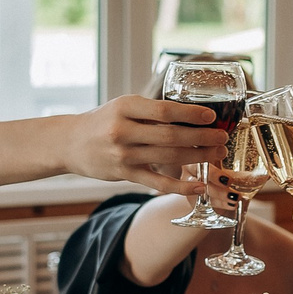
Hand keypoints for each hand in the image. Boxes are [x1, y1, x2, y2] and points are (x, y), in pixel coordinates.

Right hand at [61, 95, 228, 191]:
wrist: (70, 142)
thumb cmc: (103, 121)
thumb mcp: (123, 106)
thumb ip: (151, 110)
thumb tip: (192, 114)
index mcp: (125, 106)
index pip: (164, 110)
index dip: (191, 114)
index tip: (211, 116)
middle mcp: (123, 130)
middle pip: (170, 136)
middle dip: (202, 138)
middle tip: (222, 138)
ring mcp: (123, 154)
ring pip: (168, 158)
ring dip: (197, 158)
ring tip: (217, 155)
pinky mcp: (124, 174)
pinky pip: (157, 183)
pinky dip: (179, 186)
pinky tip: (198, 187)